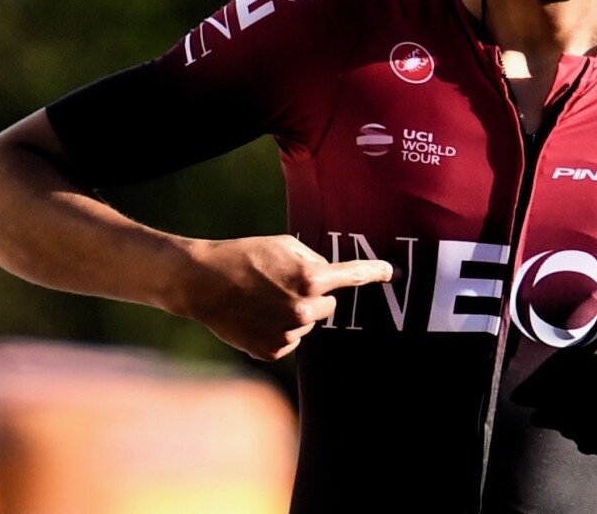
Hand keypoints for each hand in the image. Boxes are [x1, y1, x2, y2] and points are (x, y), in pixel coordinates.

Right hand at [179, 234, 393, 360]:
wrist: (203, 283)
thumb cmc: (244, 257)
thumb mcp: (284, 245)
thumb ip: (313, 261)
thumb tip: (329, 277)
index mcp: (310, 279)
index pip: (354, 277)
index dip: (376, 273)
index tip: (393, 273)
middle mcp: (303, 310)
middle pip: (329, 306)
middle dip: (315, 296)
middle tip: (286, 286)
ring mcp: (288, 334)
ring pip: (308, 323)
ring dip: (295, 314)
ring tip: (263, 300)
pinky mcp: (273, 351)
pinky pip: (290, 340)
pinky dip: (279, 330)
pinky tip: (257, 316)